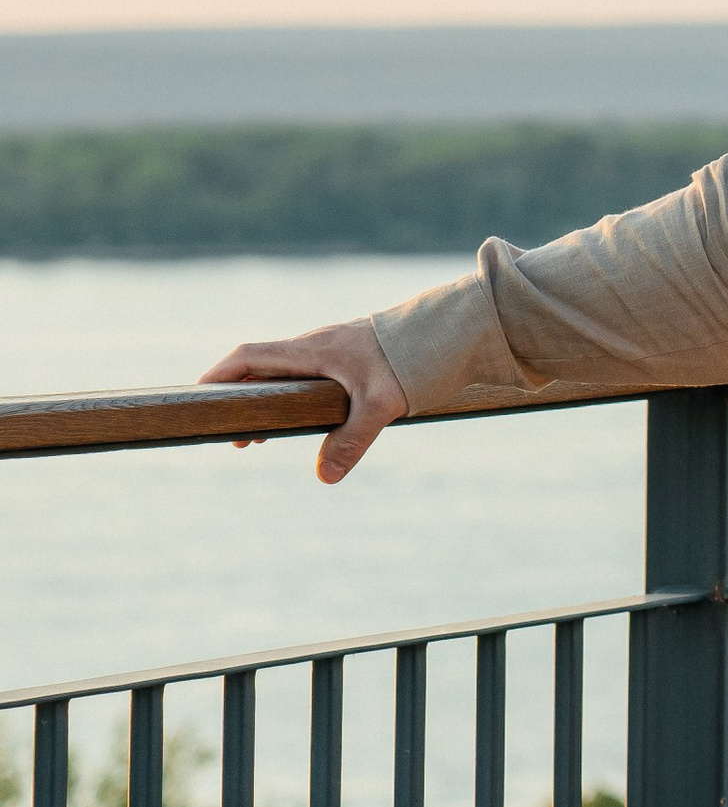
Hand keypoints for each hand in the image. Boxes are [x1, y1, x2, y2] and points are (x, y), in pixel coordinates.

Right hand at [202, 318, 409, 483]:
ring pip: (284, 373)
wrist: (447, 330)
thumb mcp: (381, 404)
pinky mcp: (347, 355)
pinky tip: (301, 419)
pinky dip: (291, 396)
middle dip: (241, 399)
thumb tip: (324, 476)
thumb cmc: (410, 359)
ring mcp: (330, 349)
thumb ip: (352, 440)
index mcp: (310, 349)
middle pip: (260, 367)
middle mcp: (314, 345)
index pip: (249, 356)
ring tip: (260, 437)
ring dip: (267, 401)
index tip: (200, 398)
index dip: (219, 375)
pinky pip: (306, 374)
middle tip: (237, 439)